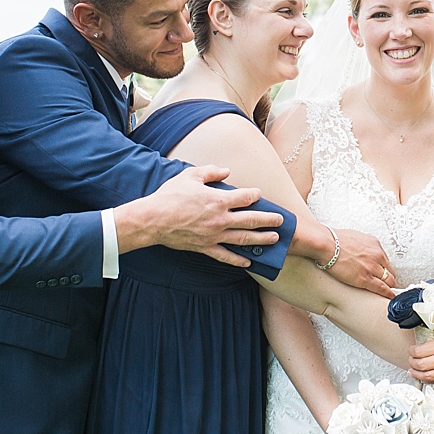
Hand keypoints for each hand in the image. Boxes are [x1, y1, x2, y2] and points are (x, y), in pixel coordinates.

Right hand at [114, 165, 281, 265]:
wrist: (152, 220)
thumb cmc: (170, 196)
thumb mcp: (191, 175)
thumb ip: (211, 171)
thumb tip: (227, 171)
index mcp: (218, 200)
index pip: (245, 197)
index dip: (255, 195)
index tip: (259, 194)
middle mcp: (220, 219)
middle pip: (251, 220)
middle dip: (269, 220)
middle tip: (280, 221)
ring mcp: (214, 235)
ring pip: (244, 239)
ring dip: (261, 239)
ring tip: (274, 239)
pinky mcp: (205, 248)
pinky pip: (226, 256)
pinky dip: (238, 260)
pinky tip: (249, 261)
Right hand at [326, 227, 398, 298]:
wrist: (327, 244)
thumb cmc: (335, 240)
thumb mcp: (355, 238)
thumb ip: (361, 246)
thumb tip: (360, 250)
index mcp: (374, 245)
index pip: (386, 260)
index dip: (385, 269)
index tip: (385, 273)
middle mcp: (377, 255)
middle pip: (390, 271)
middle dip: (390, 278)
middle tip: (389, 284)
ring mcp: (372, 267)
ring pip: (388, 280)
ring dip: (389, 287)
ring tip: (390, 292)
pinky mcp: (365, 278)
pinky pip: (382, 288)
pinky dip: (387, 293)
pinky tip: (389, 297)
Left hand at [407, 334, 433, 386]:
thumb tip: (426, 347)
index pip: (420, 350)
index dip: (412, 351)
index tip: (411, 351)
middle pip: (420, 364)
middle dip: (412, 363)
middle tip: (411, 361)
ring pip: (427, 376)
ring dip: (417, 374)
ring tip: (414, 371)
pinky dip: (429, 380)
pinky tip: (426, 377)